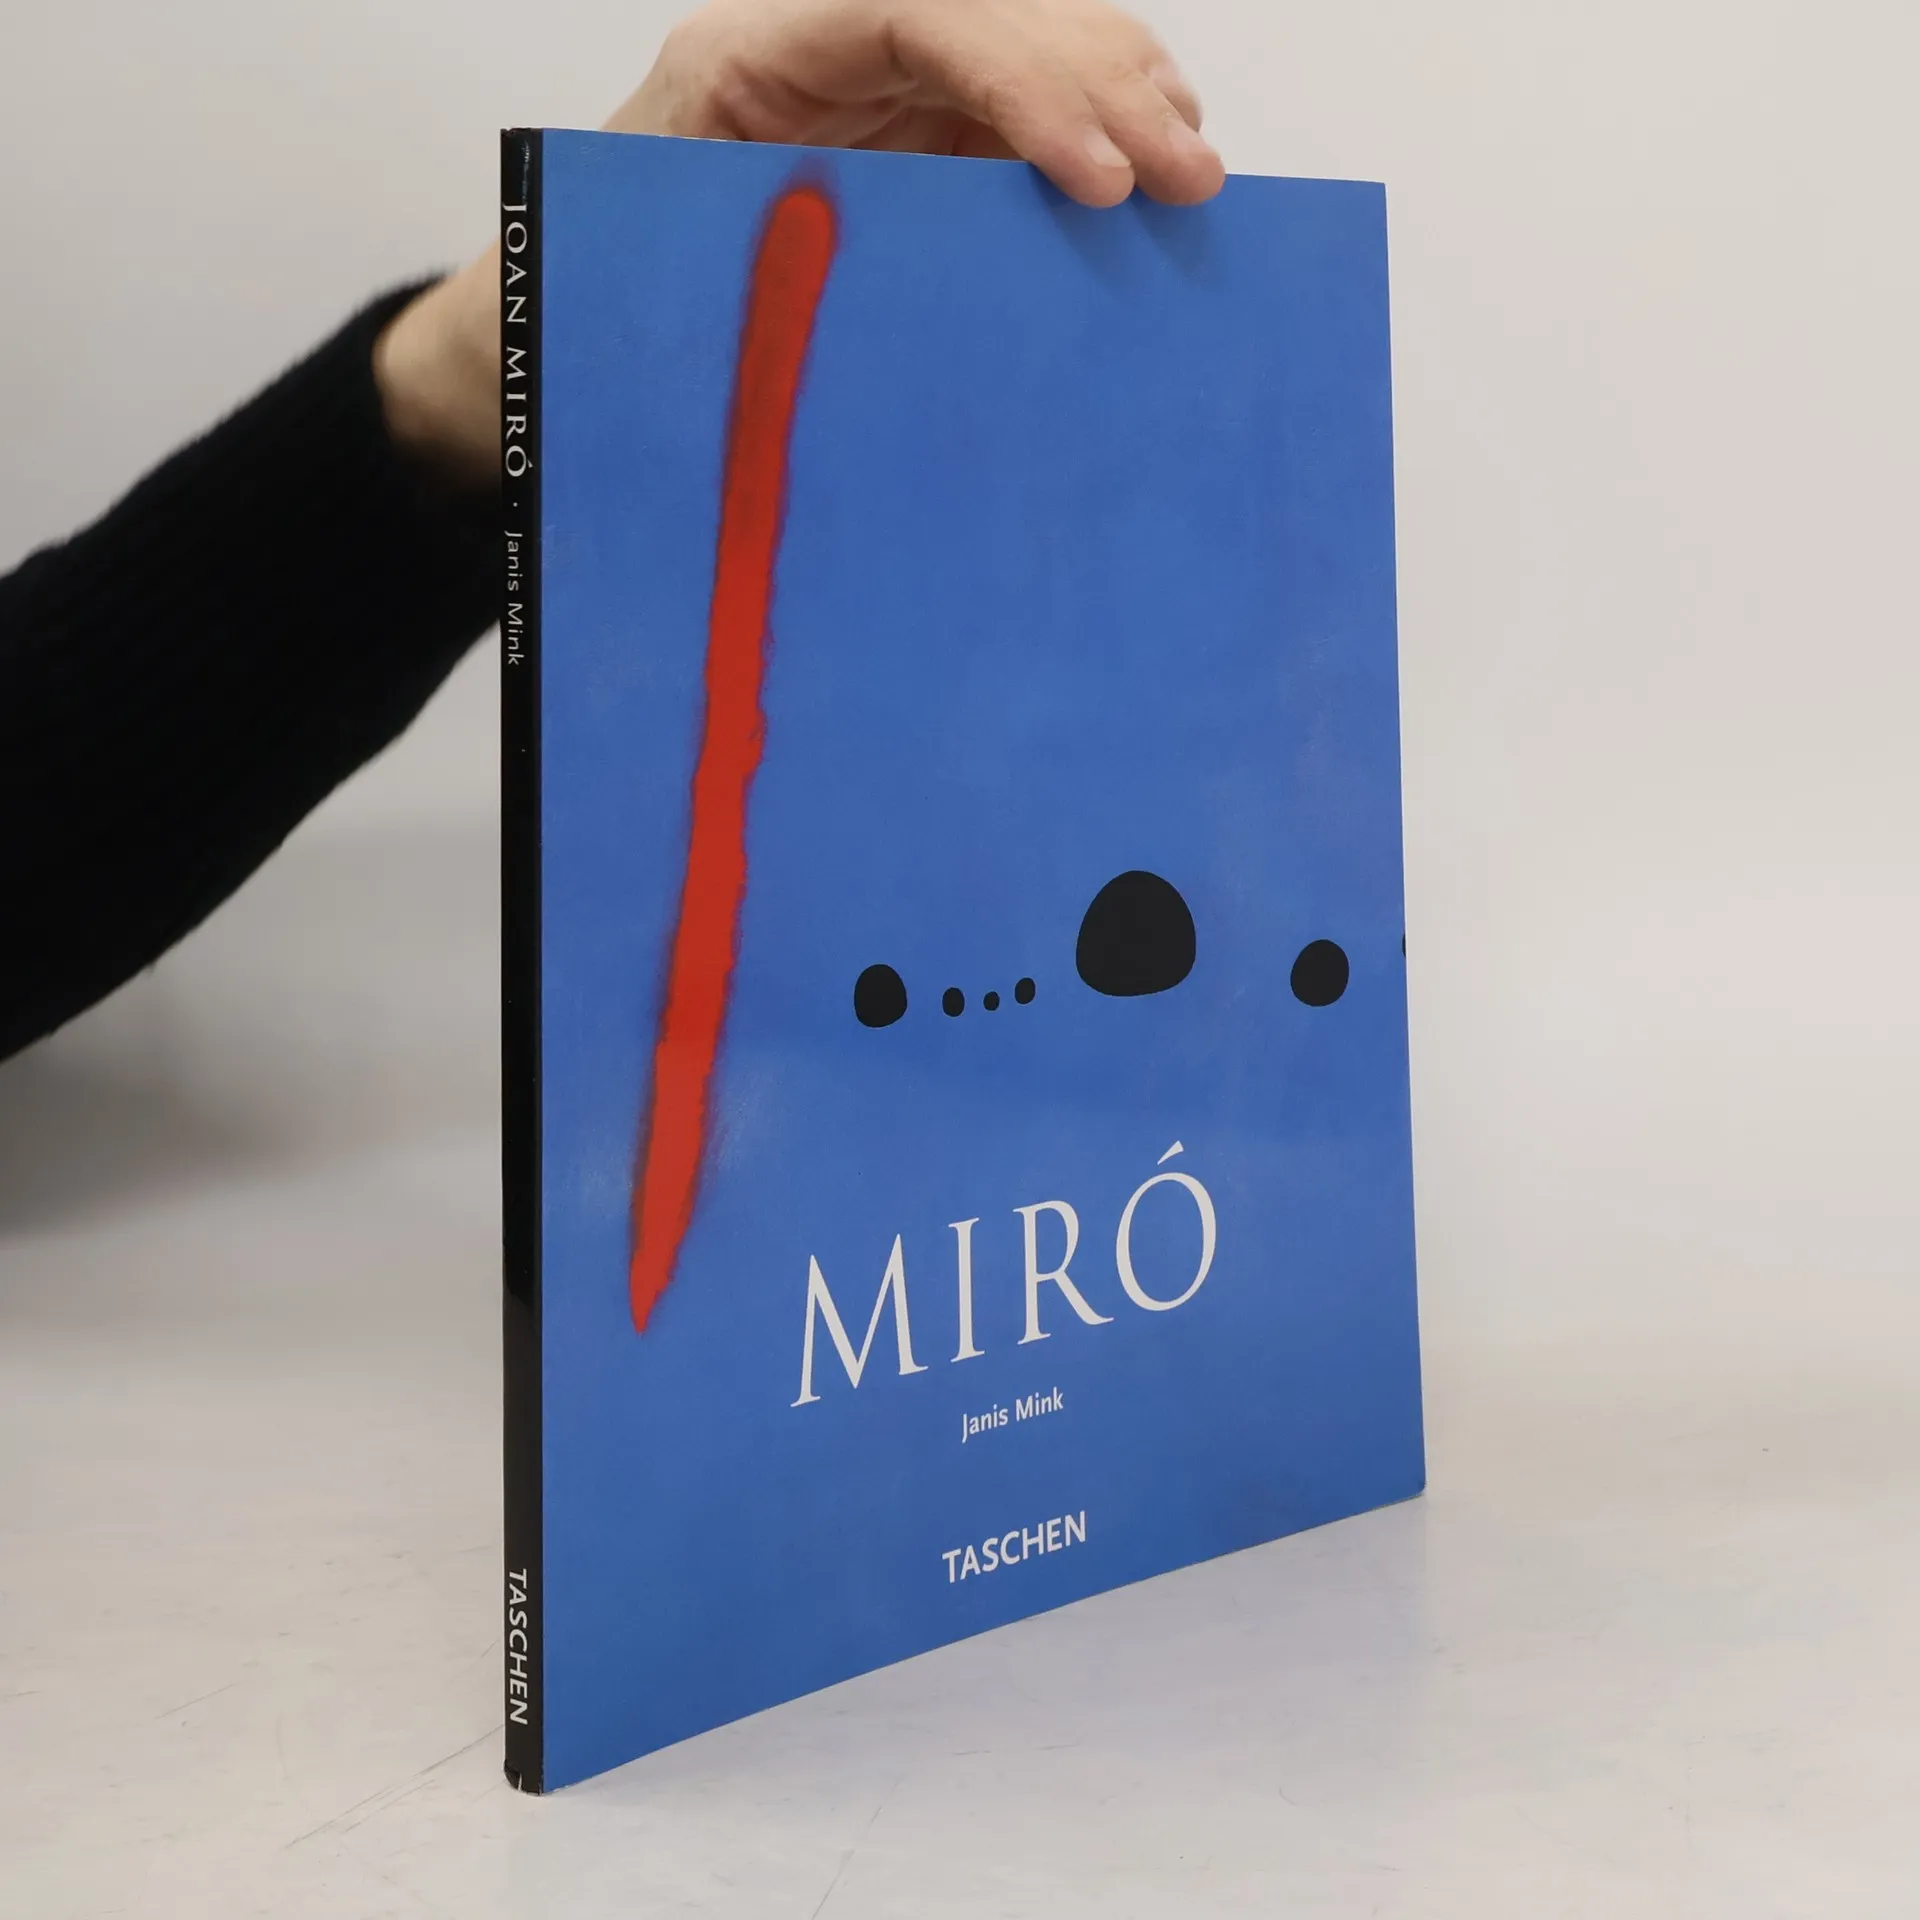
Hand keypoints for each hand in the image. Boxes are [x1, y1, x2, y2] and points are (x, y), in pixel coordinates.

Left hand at [377, 0, 1223, 488]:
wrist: (565, 316)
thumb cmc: (600, 298)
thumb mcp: (661, 282)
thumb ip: (761, 275)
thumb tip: (879, 320)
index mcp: (751, 59)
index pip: (915, 16)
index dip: (1023, 79)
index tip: (1094, 179)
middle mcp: (828, 52)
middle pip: (995, 13)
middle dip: (1102, 84)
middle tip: (1185, 174)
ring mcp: (882, 92)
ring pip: (1028, 42)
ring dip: (1122, 94)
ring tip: (1190, 169)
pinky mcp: (920, 144)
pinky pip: (1020, 120)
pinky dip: (1097, 137)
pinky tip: (1151, 171)